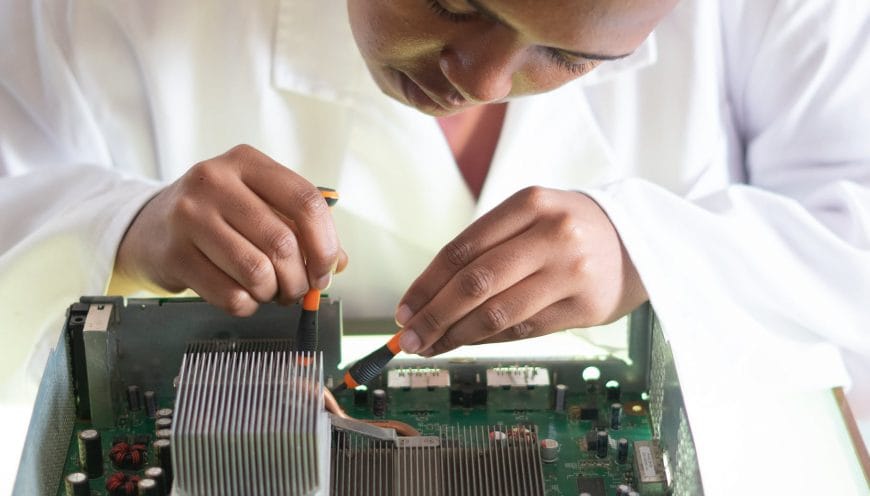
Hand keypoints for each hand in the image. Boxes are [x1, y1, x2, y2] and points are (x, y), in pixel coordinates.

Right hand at [111, 144, 346, 315]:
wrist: (150, 224)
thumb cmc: (218, 214)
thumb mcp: (259, 204)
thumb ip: (302, 228)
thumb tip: (337, 263)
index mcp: (246, 161)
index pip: (305, 201)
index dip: (325, 243)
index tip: (327, 269)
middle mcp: (214, 180)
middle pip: (282, 242)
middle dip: (299, 278)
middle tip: (297, 289)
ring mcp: (189, 216)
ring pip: (257, 272)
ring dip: (273, 293)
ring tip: (270, 291)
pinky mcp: (174, 254)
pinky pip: (230, 295)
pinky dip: (248, 304)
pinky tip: (243, 295)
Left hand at [394, 186, 646, 355]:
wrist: (638, 240)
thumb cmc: (568, 230)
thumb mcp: (531, 217)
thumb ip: (487, 247)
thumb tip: (429, 297)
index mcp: (529, 204)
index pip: (462, 249)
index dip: (426, 285)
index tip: (404, 309)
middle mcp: (551, 234)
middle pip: (474, 284)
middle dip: (433, 316)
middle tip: (408, 338)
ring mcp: (571, 272)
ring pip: (497, 313)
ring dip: (456, 336)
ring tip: (431, 346)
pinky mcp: (585, 306)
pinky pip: (524, 330)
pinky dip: (488, 340)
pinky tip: (468, 343)